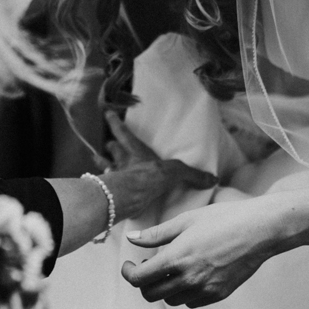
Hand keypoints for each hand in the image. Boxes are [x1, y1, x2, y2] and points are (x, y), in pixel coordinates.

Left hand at [99, 111, 216, 223]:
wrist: (131, 195)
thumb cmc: (151, 177)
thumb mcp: (177, 172)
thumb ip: (193, 175)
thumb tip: (213, 179)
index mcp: (137, 152)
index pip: (124, 133)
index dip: (116, 123)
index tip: (107, 113)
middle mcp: (122, 162)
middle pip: (112, 149)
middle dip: (109, 146)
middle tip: (105, 144)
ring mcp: (113, 176)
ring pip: (103, 166)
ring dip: (100, 164)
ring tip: (95, 162)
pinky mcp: (109, 191)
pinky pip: (102, 187)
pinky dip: (100, 187)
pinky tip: (98, 190)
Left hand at [119, 198, 281, 306]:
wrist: (260, 230)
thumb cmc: (223, 219)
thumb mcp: (186, 220)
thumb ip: (156, 234)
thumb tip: (131, 238)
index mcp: (176, 258)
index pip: (139, 279)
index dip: (128, 273)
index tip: (130, 264)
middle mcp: (188, 278)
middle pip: (150, 295)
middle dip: (143, 282)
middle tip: (148, 266)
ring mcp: (204, 289)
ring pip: (170, 300)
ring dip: (164, 288)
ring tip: (172, 268)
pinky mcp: (218, 295)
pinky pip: (191, 302)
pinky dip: (184, 292)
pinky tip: (191, 273)